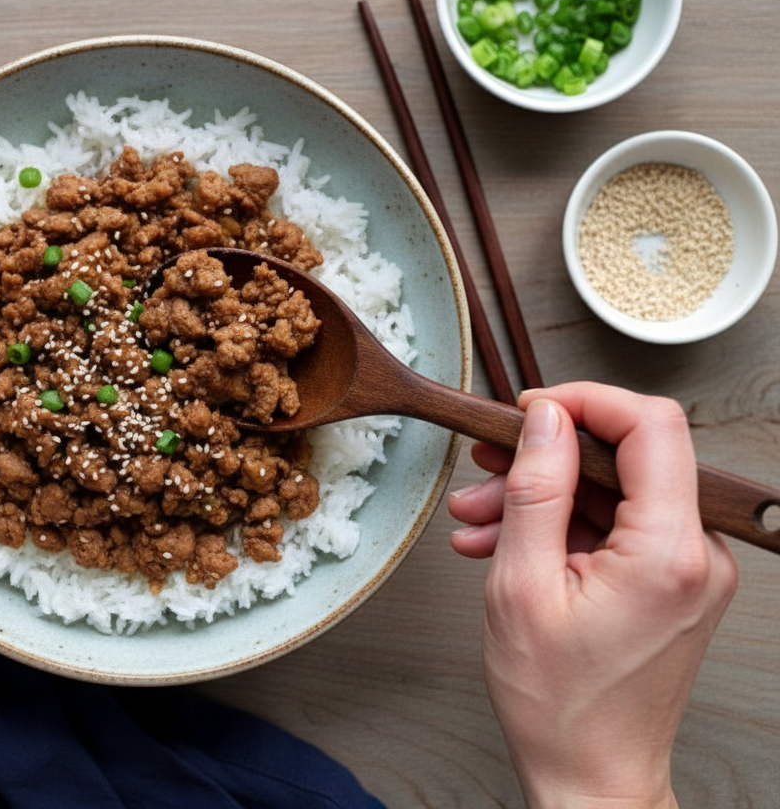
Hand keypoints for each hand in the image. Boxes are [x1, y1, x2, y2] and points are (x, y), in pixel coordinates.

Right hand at [447, 383, 736, 808]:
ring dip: (541, 496)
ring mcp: (688, 570)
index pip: (650, 425)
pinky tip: (503, 545)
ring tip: (477, 522)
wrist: (589, 774)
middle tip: (485, 468)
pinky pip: (615, 529)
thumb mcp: (521, 585)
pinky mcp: (671, 583)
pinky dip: (560, 528)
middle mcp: (697, 554)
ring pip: (613, 493)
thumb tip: (545, 419)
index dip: (584, 402)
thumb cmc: (558, 703)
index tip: (528, 409)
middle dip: (544, 458)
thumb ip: (536, 489)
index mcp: (670, 551)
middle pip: (626, 458)